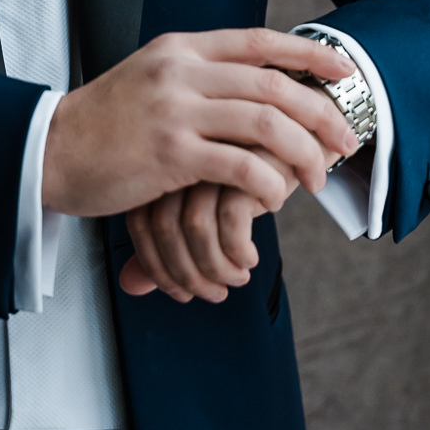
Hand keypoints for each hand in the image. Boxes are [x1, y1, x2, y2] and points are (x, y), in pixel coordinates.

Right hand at [42, 27, 356, 220]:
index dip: (309, 54)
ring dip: (304, 153)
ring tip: (315, 179)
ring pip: (266, 123)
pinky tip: (273, 200)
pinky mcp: (169, 153)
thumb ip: (196, 76)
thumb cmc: (104, 124)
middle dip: (320, 113)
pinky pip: (240, 166)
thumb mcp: (150, 79)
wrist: (49, 151)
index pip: (259, 40)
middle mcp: (181, 70)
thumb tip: (253, 86)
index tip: (343, 71)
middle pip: (274, 83)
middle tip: (344, 141)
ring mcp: (175, 109)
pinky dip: (268, 184)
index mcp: (180, 48)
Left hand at [120, 170, 289, 303]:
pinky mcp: (247, 160)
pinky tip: (250, 258)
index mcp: (162, 160)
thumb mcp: (203, 204)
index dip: (155, 265)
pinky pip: (231, 222)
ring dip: (218, 269)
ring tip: (238, 277)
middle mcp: (180, 154)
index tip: (179, 291)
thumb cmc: (247, 171)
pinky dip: (240, 252)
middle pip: (164, 228)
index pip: (140, 222)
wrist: (298, 135)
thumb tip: (130, 285)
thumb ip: (165, 241)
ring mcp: (211, 154)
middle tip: (214, 294)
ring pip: (196, 228)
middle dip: (187, 275)